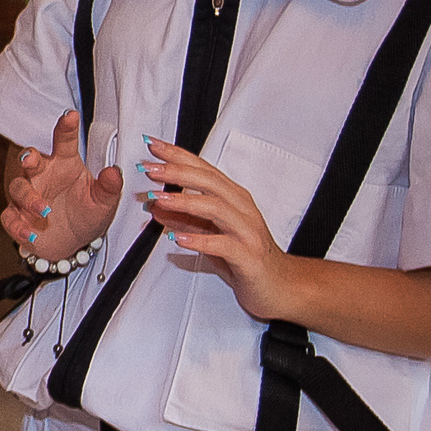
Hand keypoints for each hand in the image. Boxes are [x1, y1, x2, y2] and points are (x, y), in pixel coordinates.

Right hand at [0, 110, 121, 261]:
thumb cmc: (87, 214)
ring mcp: (28, 196)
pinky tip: (31, 233)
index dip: (66, 128)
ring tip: (44, 210)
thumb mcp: (104, 202)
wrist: (72, 243)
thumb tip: (114, 171)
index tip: (71, 115)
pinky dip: (18, 226)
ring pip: (18, 188)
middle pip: (29, 160)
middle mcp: (43, 176)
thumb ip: (109, 187)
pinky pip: (10, 217)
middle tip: (30, 159)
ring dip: (27, 197)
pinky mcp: (18, 217)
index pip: (64, 142)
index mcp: (65, 164)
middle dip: (28, 157)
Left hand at [135, 137, 305, 318]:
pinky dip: (199, 240)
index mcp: (232, 199)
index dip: (178, 156)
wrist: (280, 285)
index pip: (203, 169)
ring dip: (185, 202)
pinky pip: (223, 245)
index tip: (152, 145)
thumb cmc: (247, 256)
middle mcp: (242, 210)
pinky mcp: (248, 256)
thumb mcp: (209, 234)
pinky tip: (178, 237)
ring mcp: (247, 232)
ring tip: (159, 199)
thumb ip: (184, 219)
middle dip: (177, 172)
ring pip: (216, 208)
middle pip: (209, 182)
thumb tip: (154, 205)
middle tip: (149, 168)